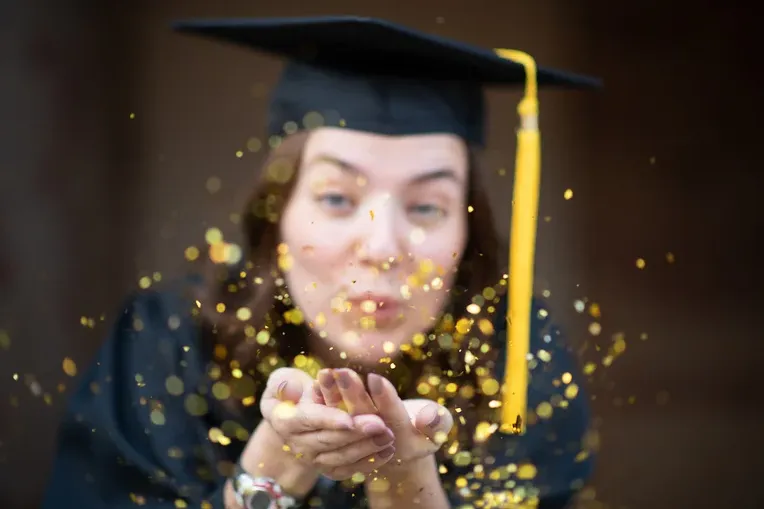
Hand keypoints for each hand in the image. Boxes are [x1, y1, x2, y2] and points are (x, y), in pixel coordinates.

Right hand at [259, 367, 396, 479]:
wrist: (295, 414)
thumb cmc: (291, 390)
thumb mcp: (282, 380)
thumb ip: (283, 383)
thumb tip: (291, 388)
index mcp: (285, 421)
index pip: (308, 420)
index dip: (328, 420)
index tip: (348, 419)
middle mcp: (298, 445)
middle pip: (329, 440)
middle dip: (356, 433)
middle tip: (380, 424)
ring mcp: (314, 459)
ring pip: (341, 457)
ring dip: (366, 448)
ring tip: (388, 435)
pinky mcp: (329, 468)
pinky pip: (350, 469)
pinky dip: (369, 461)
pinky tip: (388, 451)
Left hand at [313, 368, 452, 470]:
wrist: (400, 448)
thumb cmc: (425, 428)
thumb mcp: (439, 425)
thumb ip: (438, 421)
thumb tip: (427, 417)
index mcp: (404, 442)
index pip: (392, 418)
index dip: (384, 398)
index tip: (374, 378)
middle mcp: (377, 444)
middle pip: (362, 418)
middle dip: (352, 394)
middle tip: (342, 372)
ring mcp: (358, 444)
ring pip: (343, 418)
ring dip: (333, 396)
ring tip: (327, 373)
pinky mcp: (341, 440)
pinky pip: (329, 422)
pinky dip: (323, 401)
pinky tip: (319, 380)